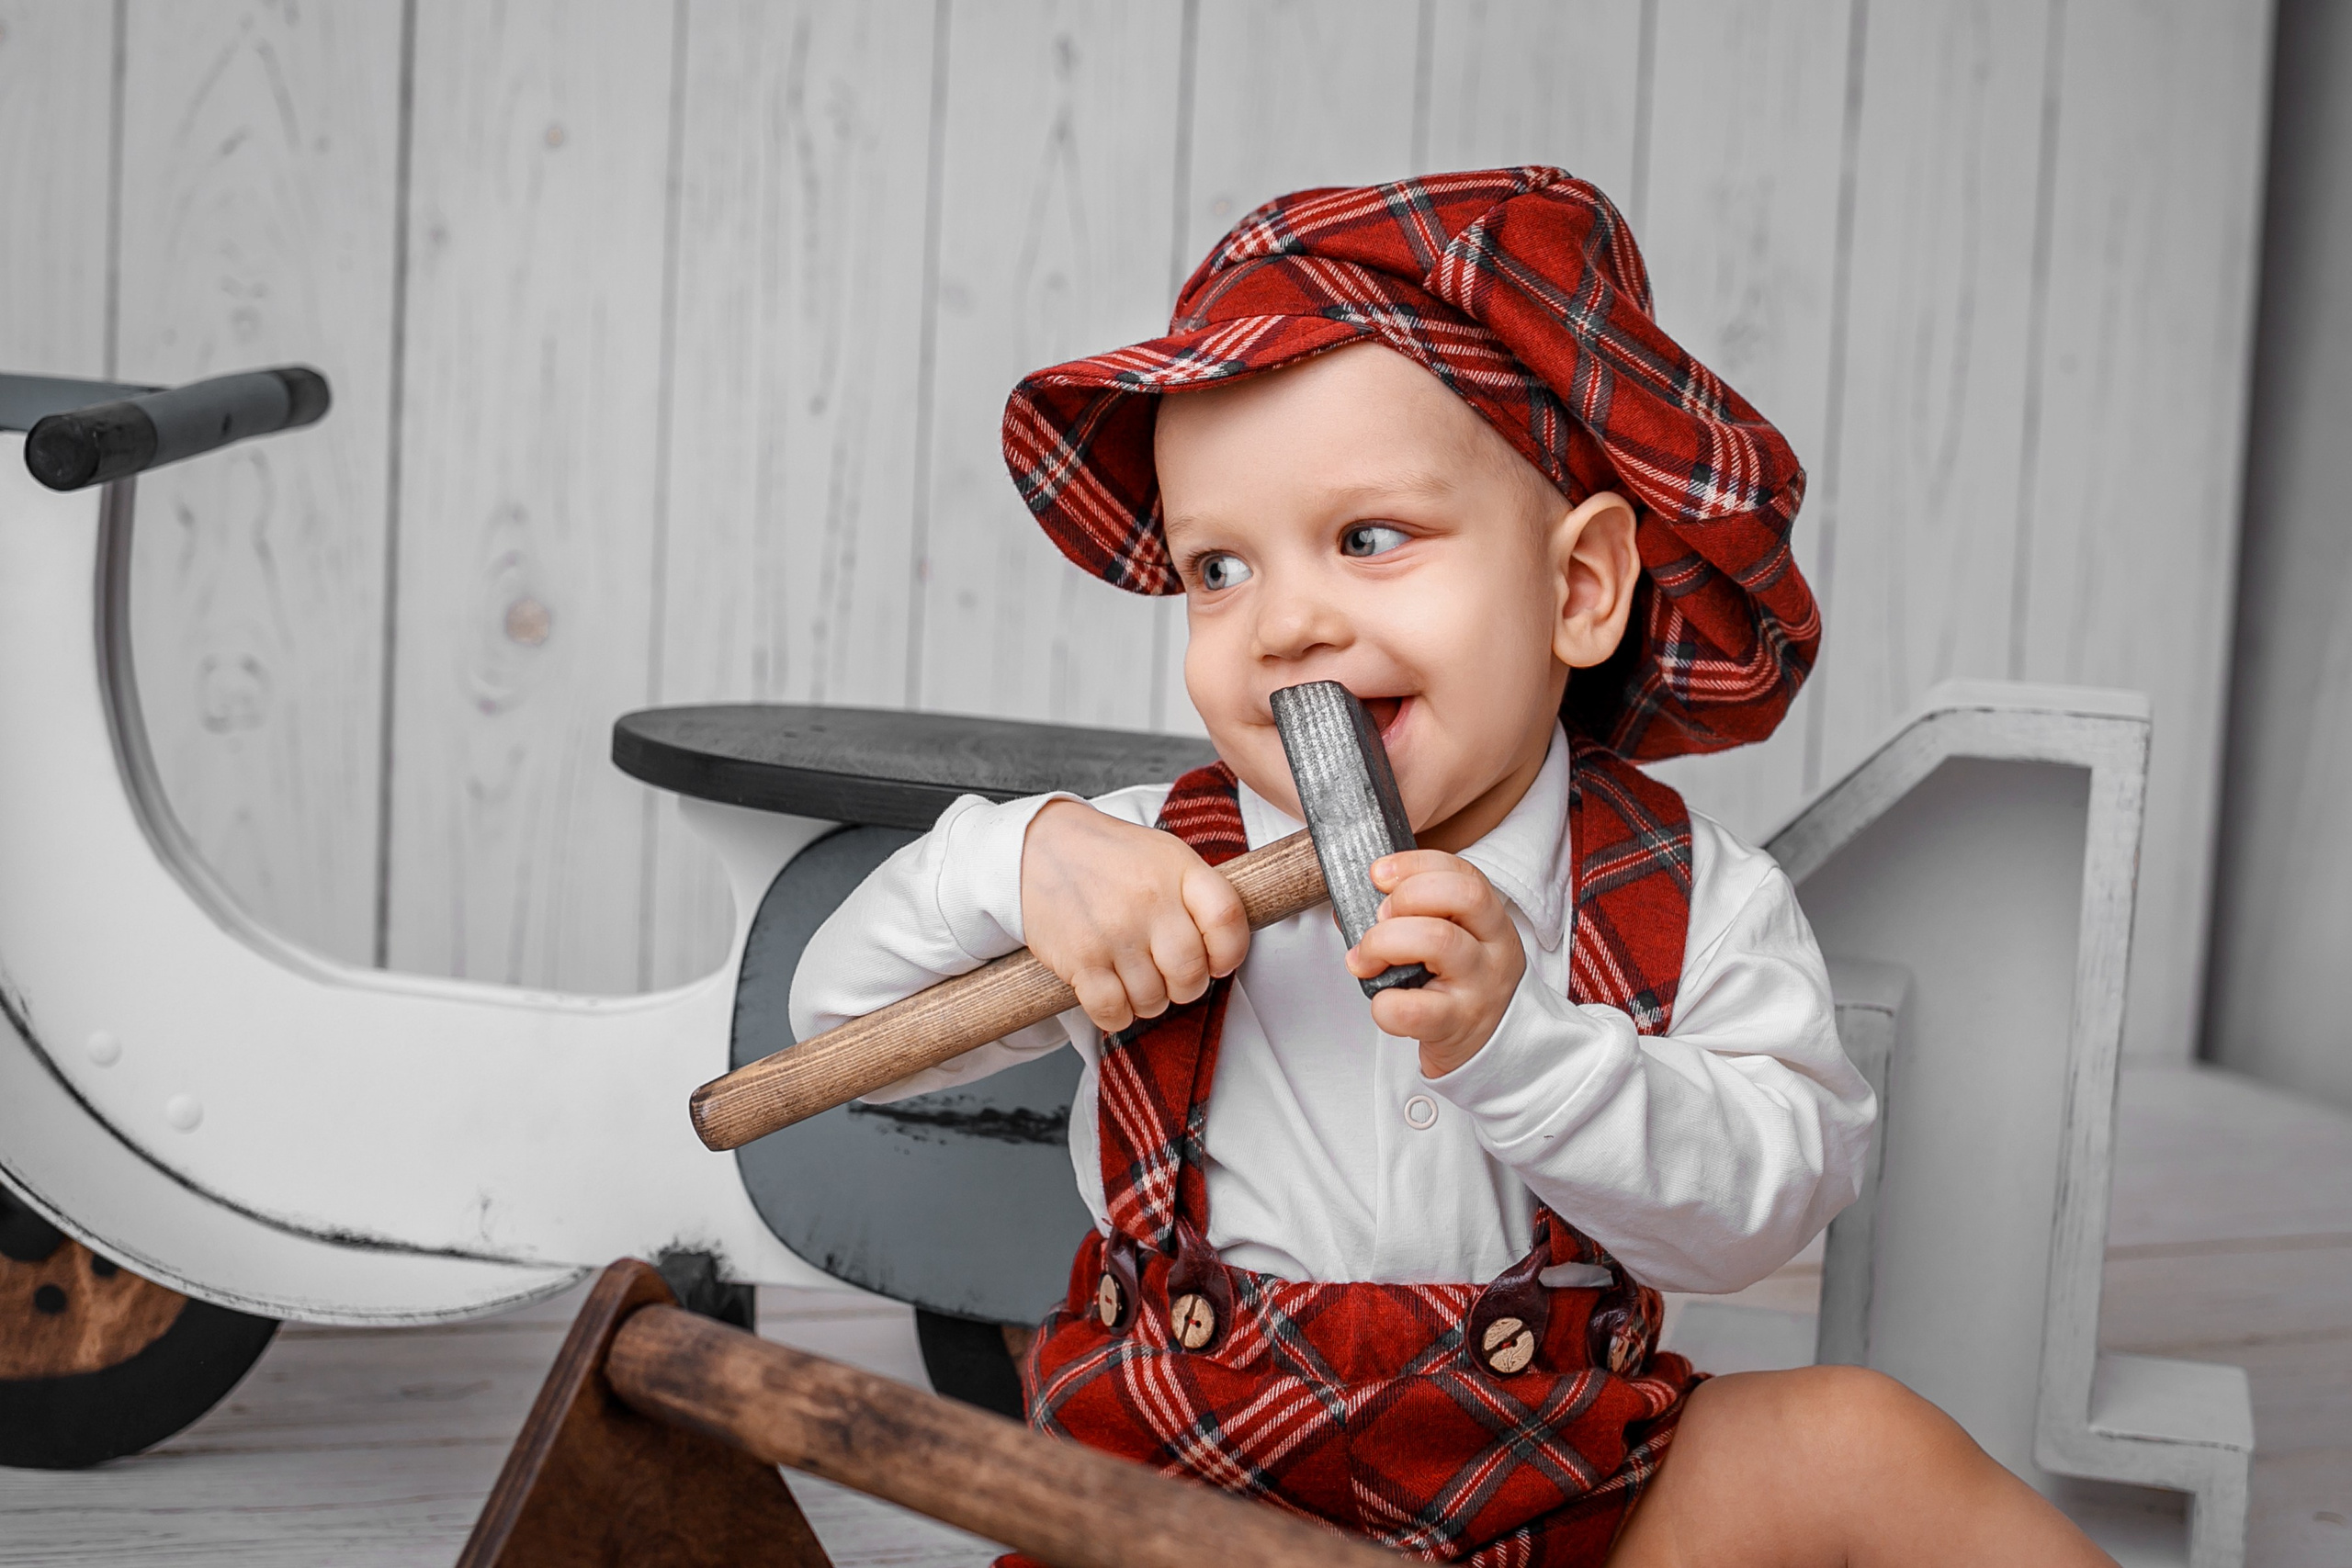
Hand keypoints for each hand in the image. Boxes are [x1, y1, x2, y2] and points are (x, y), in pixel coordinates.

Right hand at [1020, 799, 1250, 1033]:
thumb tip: (1226, 951)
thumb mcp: (1167, 856)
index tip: (1218, 960)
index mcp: (1179, 870)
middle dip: (1186, 986)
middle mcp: (1149, 901)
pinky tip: (1112, 993)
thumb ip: (1201, 895)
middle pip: (1191, 973)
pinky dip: (1117, 1014)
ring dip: (1149, 1000)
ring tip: (1135, 977)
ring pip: (1153, 1000)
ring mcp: (1114, 932)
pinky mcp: (1080, 959)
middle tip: (1170, 975)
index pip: (1228, 919)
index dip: (1230, 952)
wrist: (1042, 847)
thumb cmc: (1112, 858)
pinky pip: (1113, 1011)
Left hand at [1346, 850, 1525, 1075]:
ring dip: (1384, 941)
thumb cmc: (1457, 987)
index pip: (1465, 875)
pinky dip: (1383, 1002)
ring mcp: (1479, 988)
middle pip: (1461, 896)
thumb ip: (1412, 917)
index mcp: (1491, 922)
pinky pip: (1412, 1008)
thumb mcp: (1452, 944)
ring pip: (1438, 940)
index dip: (1416, 865)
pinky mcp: (1456, 1026)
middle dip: (1405, 897)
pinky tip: (1381, 1001)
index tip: (1378, 874)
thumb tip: (1349, 903)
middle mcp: (1494, 950)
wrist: (1488, 1050)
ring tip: (1364, 959)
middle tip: (1379, 918)